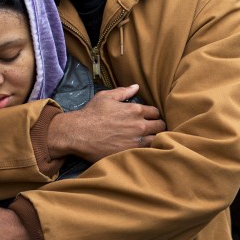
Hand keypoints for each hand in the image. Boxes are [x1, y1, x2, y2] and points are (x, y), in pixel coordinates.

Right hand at [47, 84, 165, 162]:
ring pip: (156, 140)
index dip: (153, 115)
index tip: (149, 118)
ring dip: (154, 139)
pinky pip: (147, 152)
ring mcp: (136, 141)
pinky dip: (147, 150)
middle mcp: (139, 125)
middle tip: (151, 130)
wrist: (78, 133)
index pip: (156, 112)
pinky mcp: (130, 153)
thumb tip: (136, 87)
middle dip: (157, 127)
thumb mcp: (106, 97)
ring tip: (148, 140)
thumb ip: (123, 91)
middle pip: (160, 126)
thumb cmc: (91, 114)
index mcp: (135, 110)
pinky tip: (143, 150)